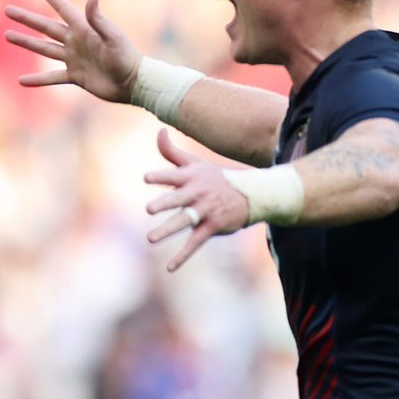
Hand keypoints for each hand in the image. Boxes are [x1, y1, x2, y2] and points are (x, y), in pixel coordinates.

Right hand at [5, 0, 142, 103]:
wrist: (134, 84)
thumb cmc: (126, 58)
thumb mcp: (113, 36)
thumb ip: (99, 19)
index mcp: (84, 30)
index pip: (63, 8)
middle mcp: (76, 42)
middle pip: (46, 28)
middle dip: (28, 19)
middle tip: (8, 10)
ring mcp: (75, 59)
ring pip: (45, 49)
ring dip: (27, 43)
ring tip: (8, 36)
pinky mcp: (76, 77)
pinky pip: (52, 77)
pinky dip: (38, 79)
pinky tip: (22, 80)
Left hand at [143, 129, 250, 270]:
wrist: (250, 195)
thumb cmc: (215, 178)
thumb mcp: (195, 163)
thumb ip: (172, 151)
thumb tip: (159, 130)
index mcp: (190, 177)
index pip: (173, 176)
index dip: (160, 176)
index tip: (147, 178)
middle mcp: (197, 194)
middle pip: (178, 199)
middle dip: (165, 203)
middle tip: (150, 209)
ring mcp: (205, 211)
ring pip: (184, 221)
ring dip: (168, 230)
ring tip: (150, 239)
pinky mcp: (212, 227)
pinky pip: (195, 242)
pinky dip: (182, 256)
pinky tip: (169, 268)